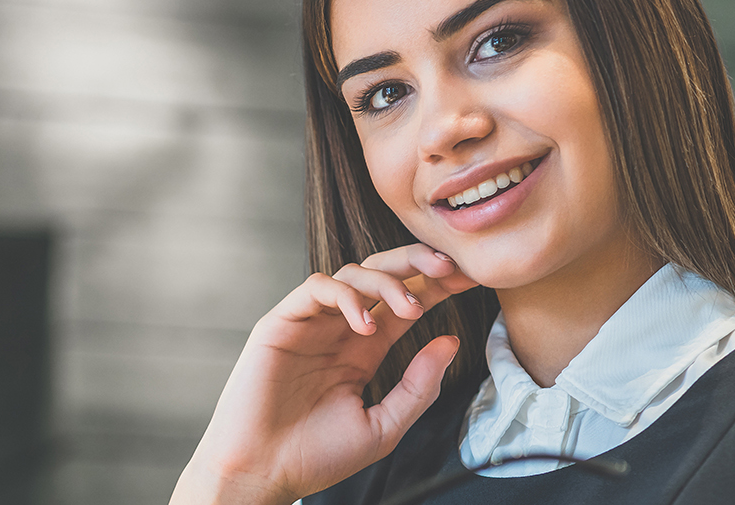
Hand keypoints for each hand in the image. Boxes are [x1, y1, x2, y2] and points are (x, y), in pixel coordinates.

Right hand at [169, 243, 479, 503]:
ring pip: (352, 272)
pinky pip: (316, 288)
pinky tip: (366, 323)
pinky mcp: (281, 323)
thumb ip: (418, 386)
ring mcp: (310, 323)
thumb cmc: (317, 456)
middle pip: (381, 274)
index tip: (469, 279)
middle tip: (450, 268)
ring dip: (388, 281)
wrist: (264, 471)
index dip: (436, 286)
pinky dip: (346, 296)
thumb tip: (450, 341)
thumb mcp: (384, 426)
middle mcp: (338, 329)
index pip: (404, 303)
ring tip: (411, 309)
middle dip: (417, 264)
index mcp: (363, 350)